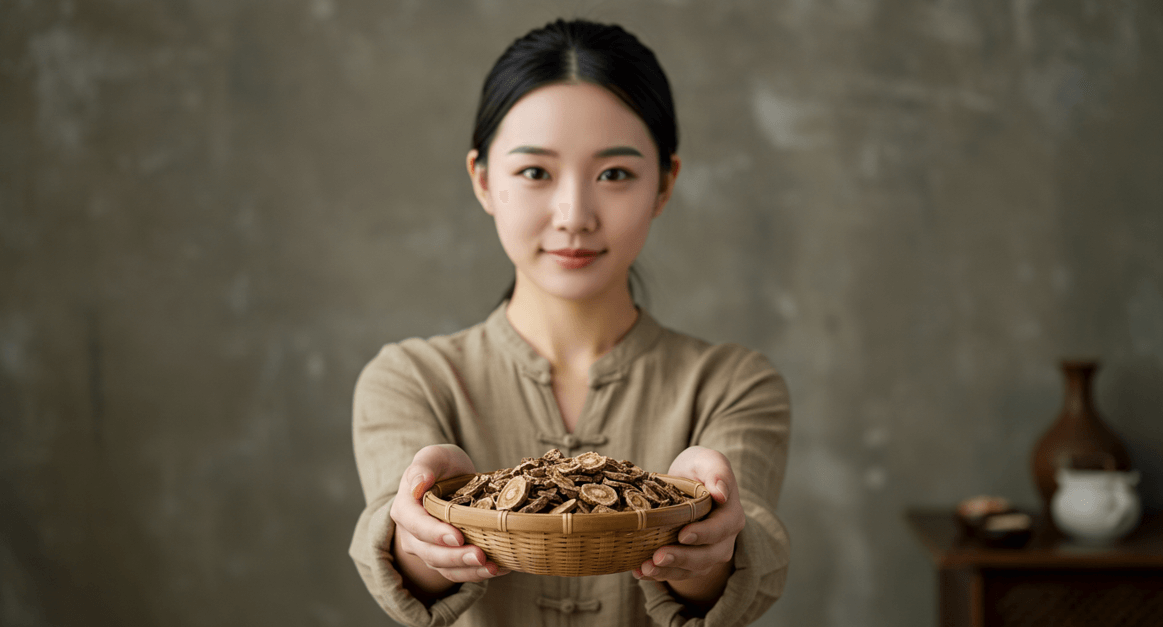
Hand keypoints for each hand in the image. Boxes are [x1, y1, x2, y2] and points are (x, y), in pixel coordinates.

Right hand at [390, 445, 509, 597]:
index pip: (416, 525)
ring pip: (444, 568)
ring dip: (468, 570)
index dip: (434, 533)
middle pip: (429, 552)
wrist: (452, 479)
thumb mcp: (434, 456)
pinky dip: (477, 573)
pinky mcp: (446, 558)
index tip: (457, 537)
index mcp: (405, 508)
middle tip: (480, 555)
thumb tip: (419, 484)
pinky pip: (458, 573)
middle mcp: (412, 534)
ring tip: (493, 567)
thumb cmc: (442, 466)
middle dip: (455, 557)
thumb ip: (423, 466)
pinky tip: (500, 568)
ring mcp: (428, 549)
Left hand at [633, 447, 741, 604]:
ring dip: (667, 571)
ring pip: (691, 569)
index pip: (721, 529)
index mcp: (731, 516)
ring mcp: (707, 553)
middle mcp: (723, 540)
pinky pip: (677, 572)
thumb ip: (717, 472)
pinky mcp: (690, 561)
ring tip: (645, 568)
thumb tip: (721, 493)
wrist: (689, 481)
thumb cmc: (699, 468)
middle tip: (658, 557)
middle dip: (682, 558)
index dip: (703, 534)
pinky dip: (658, 574)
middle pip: (707, 556)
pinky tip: (639, 571)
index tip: (682, 534)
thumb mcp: (708, 461)